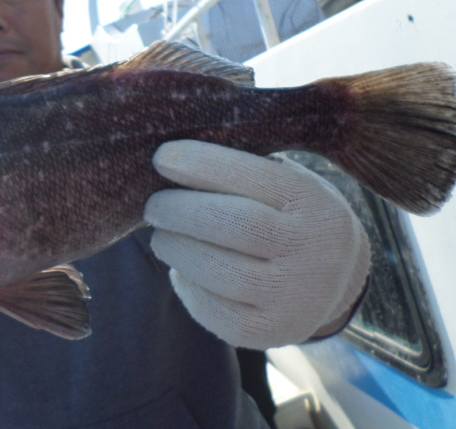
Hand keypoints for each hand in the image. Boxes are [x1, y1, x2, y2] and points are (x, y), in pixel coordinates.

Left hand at [146, 140, 369, 348]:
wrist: (337, 278)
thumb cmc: (287, 214)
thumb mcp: (283, 181)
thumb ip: (240, 171)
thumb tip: (170, 161)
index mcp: (310, 199)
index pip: (252, 177)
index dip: (200, 164)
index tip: (162, 157)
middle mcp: (311, 249)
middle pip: (233, 225)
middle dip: (179, 211)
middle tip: (152, 207)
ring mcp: (295, 295)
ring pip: (219, 272)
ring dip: (177, 250)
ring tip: (162, 238)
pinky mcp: (273, 332)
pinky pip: (215, 312)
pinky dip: (187, 287)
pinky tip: (182, 271)